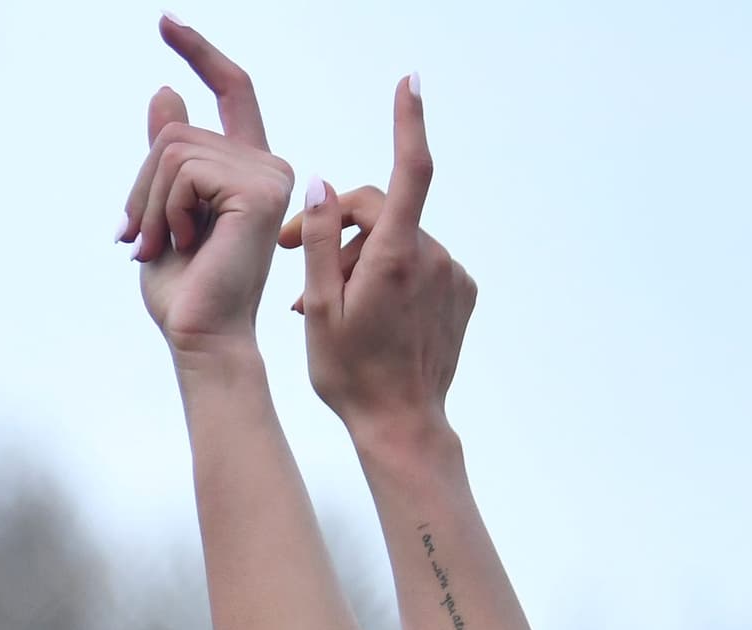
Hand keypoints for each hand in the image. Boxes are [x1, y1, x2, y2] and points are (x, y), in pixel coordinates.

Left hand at [122, 17, 294, 353]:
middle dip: (141, 186)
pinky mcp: (259, 189)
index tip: (166, 21)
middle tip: (139, 238)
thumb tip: (164, 93)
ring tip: (162, 245)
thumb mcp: (161, 212)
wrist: (200, 336)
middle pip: (176, 132)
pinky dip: (166, 209)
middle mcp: (268, 162)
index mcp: (247, 167)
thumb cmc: (182, 291)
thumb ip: (166, 158)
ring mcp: (270, 173)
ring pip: (174, 150)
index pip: (230, 90)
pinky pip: (183, 171)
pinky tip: (184, 241)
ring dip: (149, 203)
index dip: (199, 52)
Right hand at [284, 80, 470, 437]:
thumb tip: (320, 182)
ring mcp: (452, 274)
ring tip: (326, 304)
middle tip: (289, 258)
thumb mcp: (319, 308)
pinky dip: (391, 275)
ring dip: (361, 259)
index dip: (409, 121)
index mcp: (395, 256)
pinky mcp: (462, 292)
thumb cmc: (351, 374)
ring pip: (398, 241)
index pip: (408, 170)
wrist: (403, 425)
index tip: (410, 82)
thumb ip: (318, 241)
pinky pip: (421, 264)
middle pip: (384, 212)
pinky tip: (367, 312)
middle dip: (339, 227)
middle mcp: (432, 256)